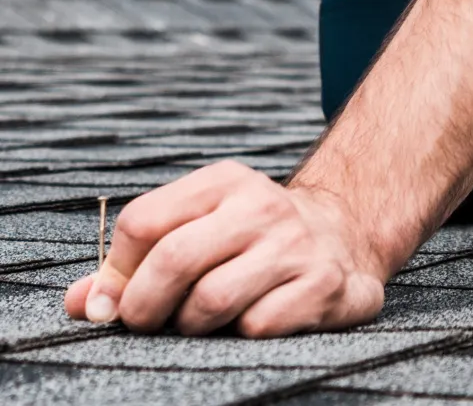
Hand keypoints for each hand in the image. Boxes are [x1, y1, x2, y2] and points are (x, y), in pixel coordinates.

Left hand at [63, 161, 385, 336]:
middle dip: (145, 308)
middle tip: (149, 324)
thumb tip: (81, 304)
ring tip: (202, 322)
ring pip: (212, 301)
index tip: (120, 299)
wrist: (347, 236)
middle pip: (174, 260)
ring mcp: (298, 245)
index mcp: (225, 182)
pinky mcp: (326, 284)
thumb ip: (135, 264)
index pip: (142, 223)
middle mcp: (263, 206)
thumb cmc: (253, 241)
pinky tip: (253, 320)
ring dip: (194, 326)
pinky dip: (242, 334)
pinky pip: (257, 325)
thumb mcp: (199, 229)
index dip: (118, 273)